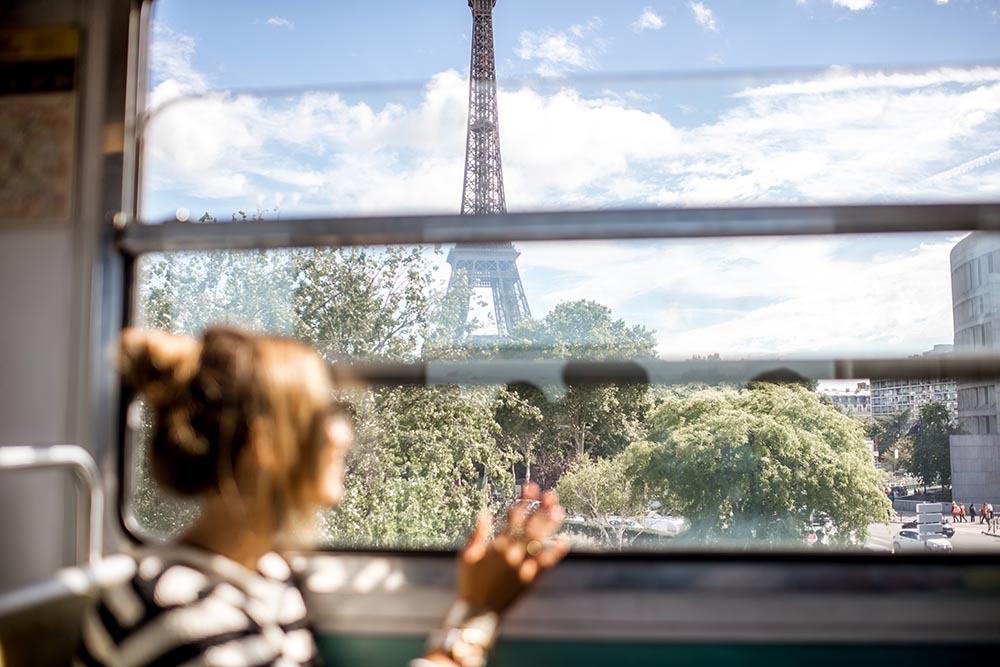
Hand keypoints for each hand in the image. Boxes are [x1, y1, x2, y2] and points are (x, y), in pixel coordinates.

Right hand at [456, 483, 568, 614]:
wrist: (478, 611)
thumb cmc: (470, 582)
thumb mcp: (467, 556)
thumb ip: (476, 535)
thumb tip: (484, 514)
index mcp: (496, 545)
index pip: (513, 517)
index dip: (524, 501)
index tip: (531, 488)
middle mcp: (511, 553)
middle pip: (530, 526)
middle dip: (541, 509)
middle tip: (551, 495)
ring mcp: (522, 566)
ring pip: (539, 541)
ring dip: (550, 526)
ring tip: (559, 511)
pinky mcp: (529, 580)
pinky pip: (544, 565)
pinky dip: (554, 553)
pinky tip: (563, 542)